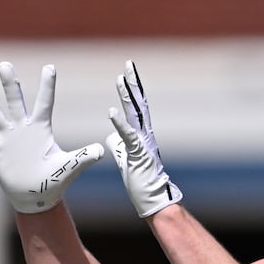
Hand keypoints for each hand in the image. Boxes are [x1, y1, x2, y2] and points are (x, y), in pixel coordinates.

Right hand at [0, 62, 103, 213]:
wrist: (36, 199)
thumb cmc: (53, 182)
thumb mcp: (69, 167)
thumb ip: (83, 157)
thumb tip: (101, 150)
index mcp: (41, 129)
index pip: (44, 103)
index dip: (48, 86)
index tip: (50, 67)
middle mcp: (22, 129)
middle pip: (16, 101)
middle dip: (10, 84)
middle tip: (4, 65)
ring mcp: (8, 139)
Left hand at [106, 60, 182, 217]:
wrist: (153, 200)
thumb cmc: (141, 182)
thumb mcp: (125, 159)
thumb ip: (119, 145)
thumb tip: (111, 136)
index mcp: (140, 135)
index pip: (135, 108)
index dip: (130, 90)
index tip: (124, 74)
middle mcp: (144, 135)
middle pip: (138, 104)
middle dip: (132, 83)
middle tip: (128, 63)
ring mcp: (143, 143)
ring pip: (135, 115)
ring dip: (127, 96)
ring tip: (120, 78)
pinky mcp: (138, 154)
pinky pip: (128, 136)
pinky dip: (119, 124)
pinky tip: (111, 111)